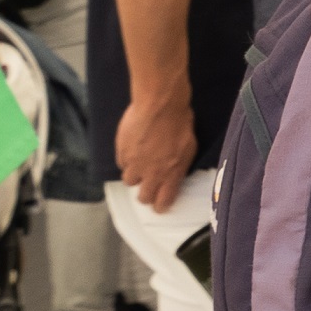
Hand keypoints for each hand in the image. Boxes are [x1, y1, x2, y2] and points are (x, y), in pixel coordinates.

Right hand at [115, 86, 195, 211]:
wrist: (160, 105)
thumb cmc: (180, 123)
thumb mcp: (189, 148)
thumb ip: (179, 166)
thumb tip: (174, 175)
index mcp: (171, 174)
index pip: (163, 202)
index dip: (160, 206)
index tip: (160, 206)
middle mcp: (151, 173)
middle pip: (143, 197)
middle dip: (146, 195)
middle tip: (148, 186)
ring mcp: (134, 163)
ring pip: (129, 181)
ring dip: (134, 176)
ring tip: (140, 165)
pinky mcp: (122, 152)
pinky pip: (121, 163)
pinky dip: (126, 160)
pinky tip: (133, 150)